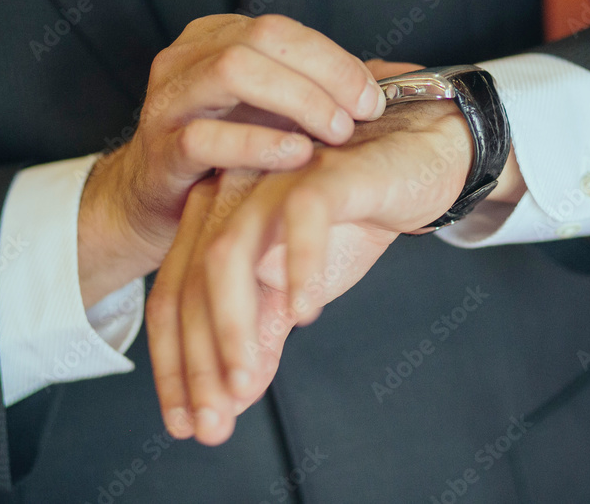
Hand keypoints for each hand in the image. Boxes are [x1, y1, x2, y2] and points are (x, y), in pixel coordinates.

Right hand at [77, 15, 386, 306]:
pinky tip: (298, 156)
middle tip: (361, 115)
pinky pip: (206, 137)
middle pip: (261, 39)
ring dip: (298, 100)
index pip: (281, 29)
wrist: (154, 203)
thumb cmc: (222, 155)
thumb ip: (314, 91)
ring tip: (336, 133)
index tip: (371, 97)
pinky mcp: (160, 152)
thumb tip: (392, 80)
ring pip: (233, 72)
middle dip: (324, 74)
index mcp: (213, 39)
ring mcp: (167, 103)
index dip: (334, 60)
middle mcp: (185, 60)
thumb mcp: (267, 112)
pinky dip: (260, 143)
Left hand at [147, 64, 522, 443]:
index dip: (174, 366)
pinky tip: (306, 311)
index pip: (174, 299)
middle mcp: (230, 195)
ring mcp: (273, 179)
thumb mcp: (298, 288)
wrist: (415, 163)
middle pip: (191, 282)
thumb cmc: (351, 221)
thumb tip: (231, 401)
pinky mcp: (324, 170)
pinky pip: (301, 216)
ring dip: (233, 323)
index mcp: (213, 222)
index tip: (186, 425)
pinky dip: (299, 265)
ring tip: (246, 382)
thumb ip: (263, 334)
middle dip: (198, 361)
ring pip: (229, 252)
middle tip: (212, 423)